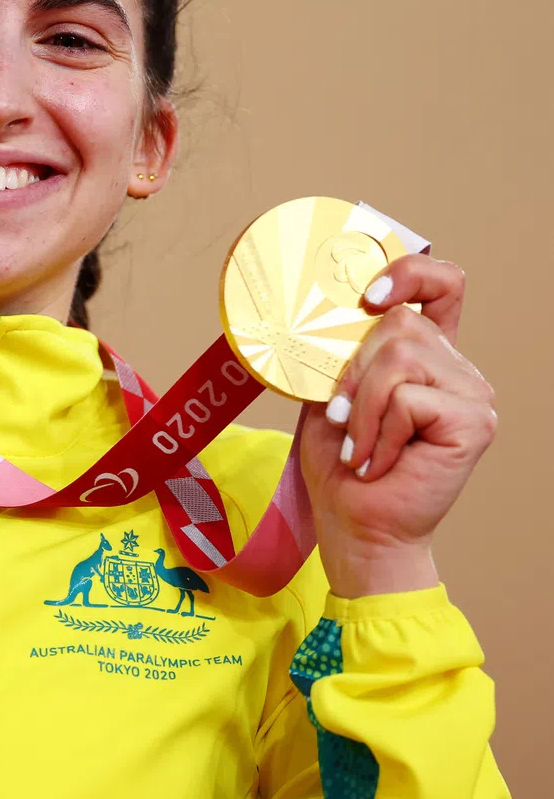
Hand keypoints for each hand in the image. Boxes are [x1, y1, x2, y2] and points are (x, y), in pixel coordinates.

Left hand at [299, 254, 497, 597]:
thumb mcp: (329, 393)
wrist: (356, 527)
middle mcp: (455, 368)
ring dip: (361, 407)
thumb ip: (339, 351)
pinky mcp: (474, 421)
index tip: (367, 297)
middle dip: (353, 373)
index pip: (440, 284)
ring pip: (399, 357)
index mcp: (425, 355)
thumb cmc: (340, 465)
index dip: (409, 271)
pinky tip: (378, 461)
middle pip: (399, 324)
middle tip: (342, 420)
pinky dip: (377, 430)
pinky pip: (407, 397)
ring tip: (359, 445)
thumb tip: (323, 308)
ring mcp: (472, 393)